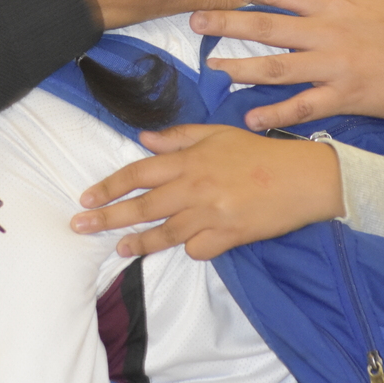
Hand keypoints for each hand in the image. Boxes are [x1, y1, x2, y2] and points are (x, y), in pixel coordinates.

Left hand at [71, 124, 343, 258]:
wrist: (304, 178)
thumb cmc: (260, 153)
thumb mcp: (218, 133)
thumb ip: (179, 136)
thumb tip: (143, 139)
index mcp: (190, 159)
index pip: (139, 172)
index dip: (109, 186)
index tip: (86, 198)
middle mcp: (195, 187)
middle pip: (142, 206)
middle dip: (107, 217)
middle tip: (80, 226)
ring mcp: (211, 215)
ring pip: (164, 233)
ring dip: (138, 242)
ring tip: (119, 248)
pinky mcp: (229, 237)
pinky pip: (197, 249)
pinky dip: (190, 248)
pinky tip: (187, 245)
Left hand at [191, 0, 383, 132]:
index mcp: (334, 6)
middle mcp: (329, 34)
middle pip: (271, 27)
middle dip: (230, 23)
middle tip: (195, 20)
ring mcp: (335, 68)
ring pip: (281, 67)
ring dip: (244, 67)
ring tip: (213, 67)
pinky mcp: (343, 98)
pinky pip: (304, 107)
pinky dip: (277, 114)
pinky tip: (250, 118)